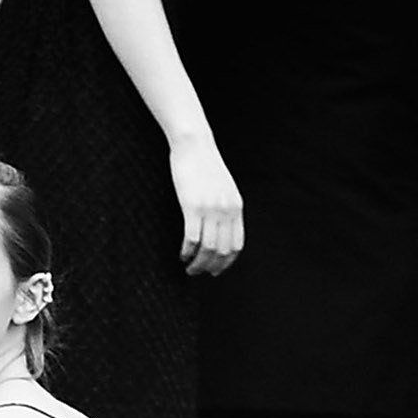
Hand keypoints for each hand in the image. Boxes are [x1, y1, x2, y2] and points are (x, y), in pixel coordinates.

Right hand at [170, 133, 242, 277]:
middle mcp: (226, 211)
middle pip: (222, 251)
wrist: (194, 145)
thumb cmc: (205, 165)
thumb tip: (221, 227)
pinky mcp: (192, 207)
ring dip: (198, 264)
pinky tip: (181, 255)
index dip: (226, 263)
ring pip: (207, 249)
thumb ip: (226, 207)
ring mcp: (210, 209)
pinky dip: (187, 252)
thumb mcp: (223, 188)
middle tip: (198, 273)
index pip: (236, 245)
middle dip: (210, 267)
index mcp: (236, 208)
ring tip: (189, 268)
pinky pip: (192, 239)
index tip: (215, 270)